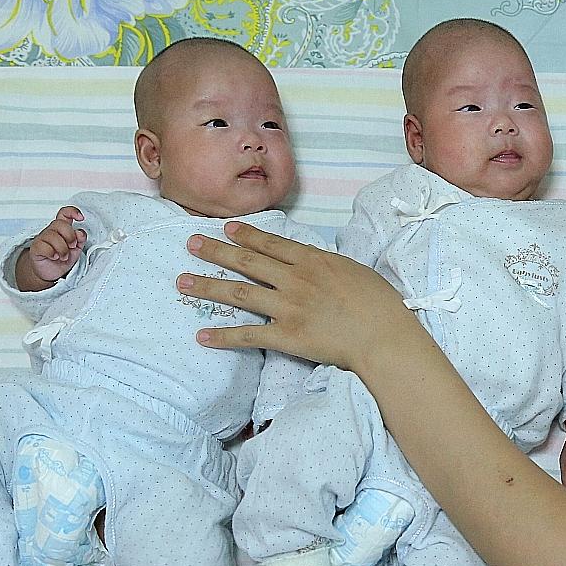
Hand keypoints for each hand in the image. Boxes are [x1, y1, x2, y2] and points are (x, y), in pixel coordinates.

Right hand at [20, 206, 84, 289]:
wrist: (52, 273)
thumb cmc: (63, 258)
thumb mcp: (76, 249)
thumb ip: (80, 239)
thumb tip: (80, 233)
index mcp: (62, 229)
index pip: (64, 213)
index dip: (72, 212)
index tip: (80, 217)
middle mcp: (51, 231)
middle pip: (60, 224)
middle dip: (70, 236)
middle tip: (72, 246)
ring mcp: (42, 238)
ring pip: (52, 236)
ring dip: (62, 249)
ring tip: (64, 256)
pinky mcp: (36, 248)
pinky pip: (43, 246)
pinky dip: (52, 253)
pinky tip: (54, 257)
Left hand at [180, 222, 417, 371]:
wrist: (384, 336)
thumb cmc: (380, 304)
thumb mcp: (355, 271)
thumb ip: (328, 265)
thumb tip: (314, 262)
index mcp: (313, 261)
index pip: (272, 243)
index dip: (246, 235)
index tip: (227, 228)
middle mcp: (295, 279)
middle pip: (247, 261)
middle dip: (216, 251)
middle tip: (190, 244)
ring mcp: (288, 307)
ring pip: (239, 293)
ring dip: (208, 286)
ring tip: (182, 282)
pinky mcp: (287, 336)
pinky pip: (248, 335)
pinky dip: (223, 336)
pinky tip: (201, 336)